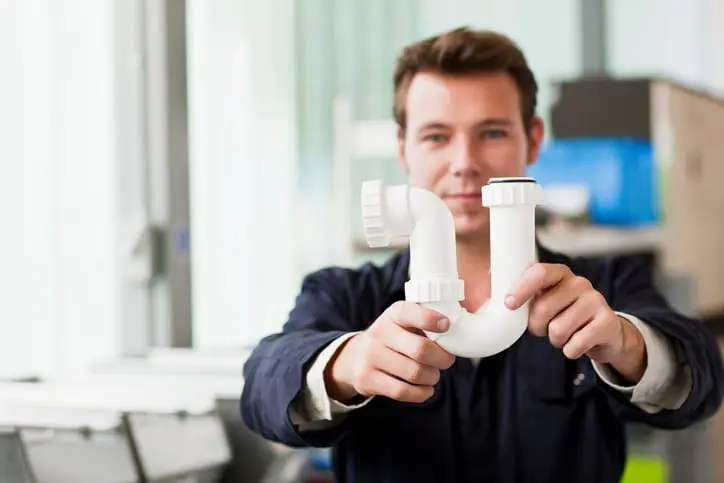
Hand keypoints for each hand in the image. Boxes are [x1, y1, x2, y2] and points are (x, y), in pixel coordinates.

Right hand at [325, 301, 455, 403]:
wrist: (354, 357)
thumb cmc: (392, 338)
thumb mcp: (402, 321)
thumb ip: (425, 321)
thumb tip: (460, 331)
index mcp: (393, 314)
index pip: (410, 312)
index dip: (430, 319)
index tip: (447, 325)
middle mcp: (380, 333)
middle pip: (420, 349)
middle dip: (442, 359)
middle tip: (447, 361)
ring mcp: (372, 357)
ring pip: (414, 373)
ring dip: (432, 377)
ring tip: (433, 375)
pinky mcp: (368, 379)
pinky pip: (402, 391)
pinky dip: (421, 393)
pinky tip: (426, 389)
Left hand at [505, 263, 646, 383]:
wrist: (604, 334)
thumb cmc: (565, 316)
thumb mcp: (546, 301)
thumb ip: (525, 296)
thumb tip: (490, 286)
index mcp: (560, 274)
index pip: (539, 272)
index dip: (522, 288)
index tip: (509, 304)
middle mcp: (579, 283)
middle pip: (543, 308)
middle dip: (537, 326)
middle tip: (545, 328)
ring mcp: (596, 300)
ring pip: (558, 329)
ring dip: (556, 340)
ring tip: (565, 334)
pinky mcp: (607, 322)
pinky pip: (576, 343)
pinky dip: (571, 350)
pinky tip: (577, 343)